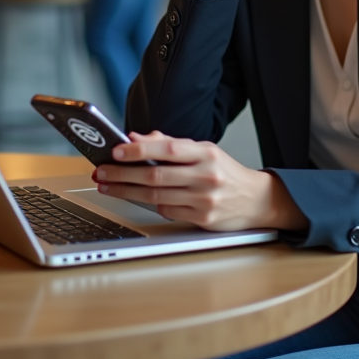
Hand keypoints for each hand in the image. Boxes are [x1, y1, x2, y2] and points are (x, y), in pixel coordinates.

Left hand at [93, 131, 306, 231]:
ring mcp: (204, 199)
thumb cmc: (224, 172)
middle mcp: (206, 175)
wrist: (256, 199)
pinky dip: (150, 204)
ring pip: (156, 196)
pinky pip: (167, 211)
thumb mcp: (203, 151)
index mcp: (206, 153)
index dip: (139, 149)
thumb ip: (170, 144)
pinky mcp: (202, 219)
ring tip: (107, 186)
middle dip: (123, 173)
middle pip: (156, 175)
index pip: (167, 148)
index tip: (115, 150)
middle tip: (102, 172)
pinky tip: (137, 197)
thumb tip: (136, 139)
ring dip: (126, 191)